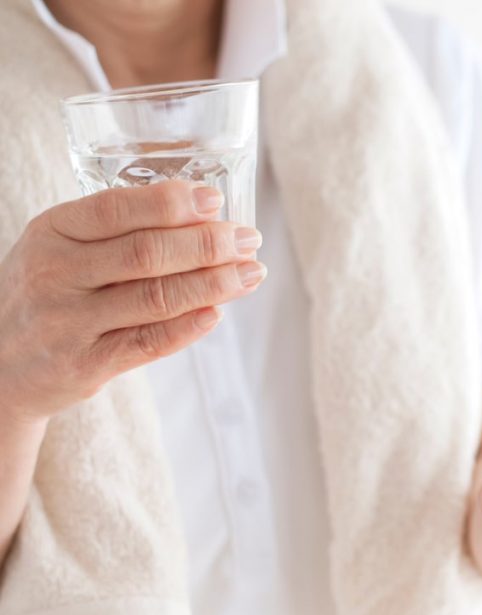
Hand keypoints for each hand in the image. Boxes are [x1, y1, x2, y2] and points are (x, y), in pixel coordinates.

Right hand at [0, 180, 265, 422]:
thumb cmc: (50, 291)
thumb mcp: (62, 248)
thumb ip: (118, 231)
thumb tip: (205, 218)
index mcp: (52, 232)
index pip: (116, 209)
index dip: (171, 203)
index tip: (215, 201)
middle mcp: (56, 275)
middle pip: (146, 254)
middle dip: (207, 245)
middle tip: (249, 239)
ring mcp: (69, 323)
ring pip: (155, 298)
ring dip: (213, 284)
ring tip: (251, 273)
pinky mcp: (85, 366)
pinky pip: (147, 343)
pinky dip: (188, 327)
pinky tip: (219, 311)